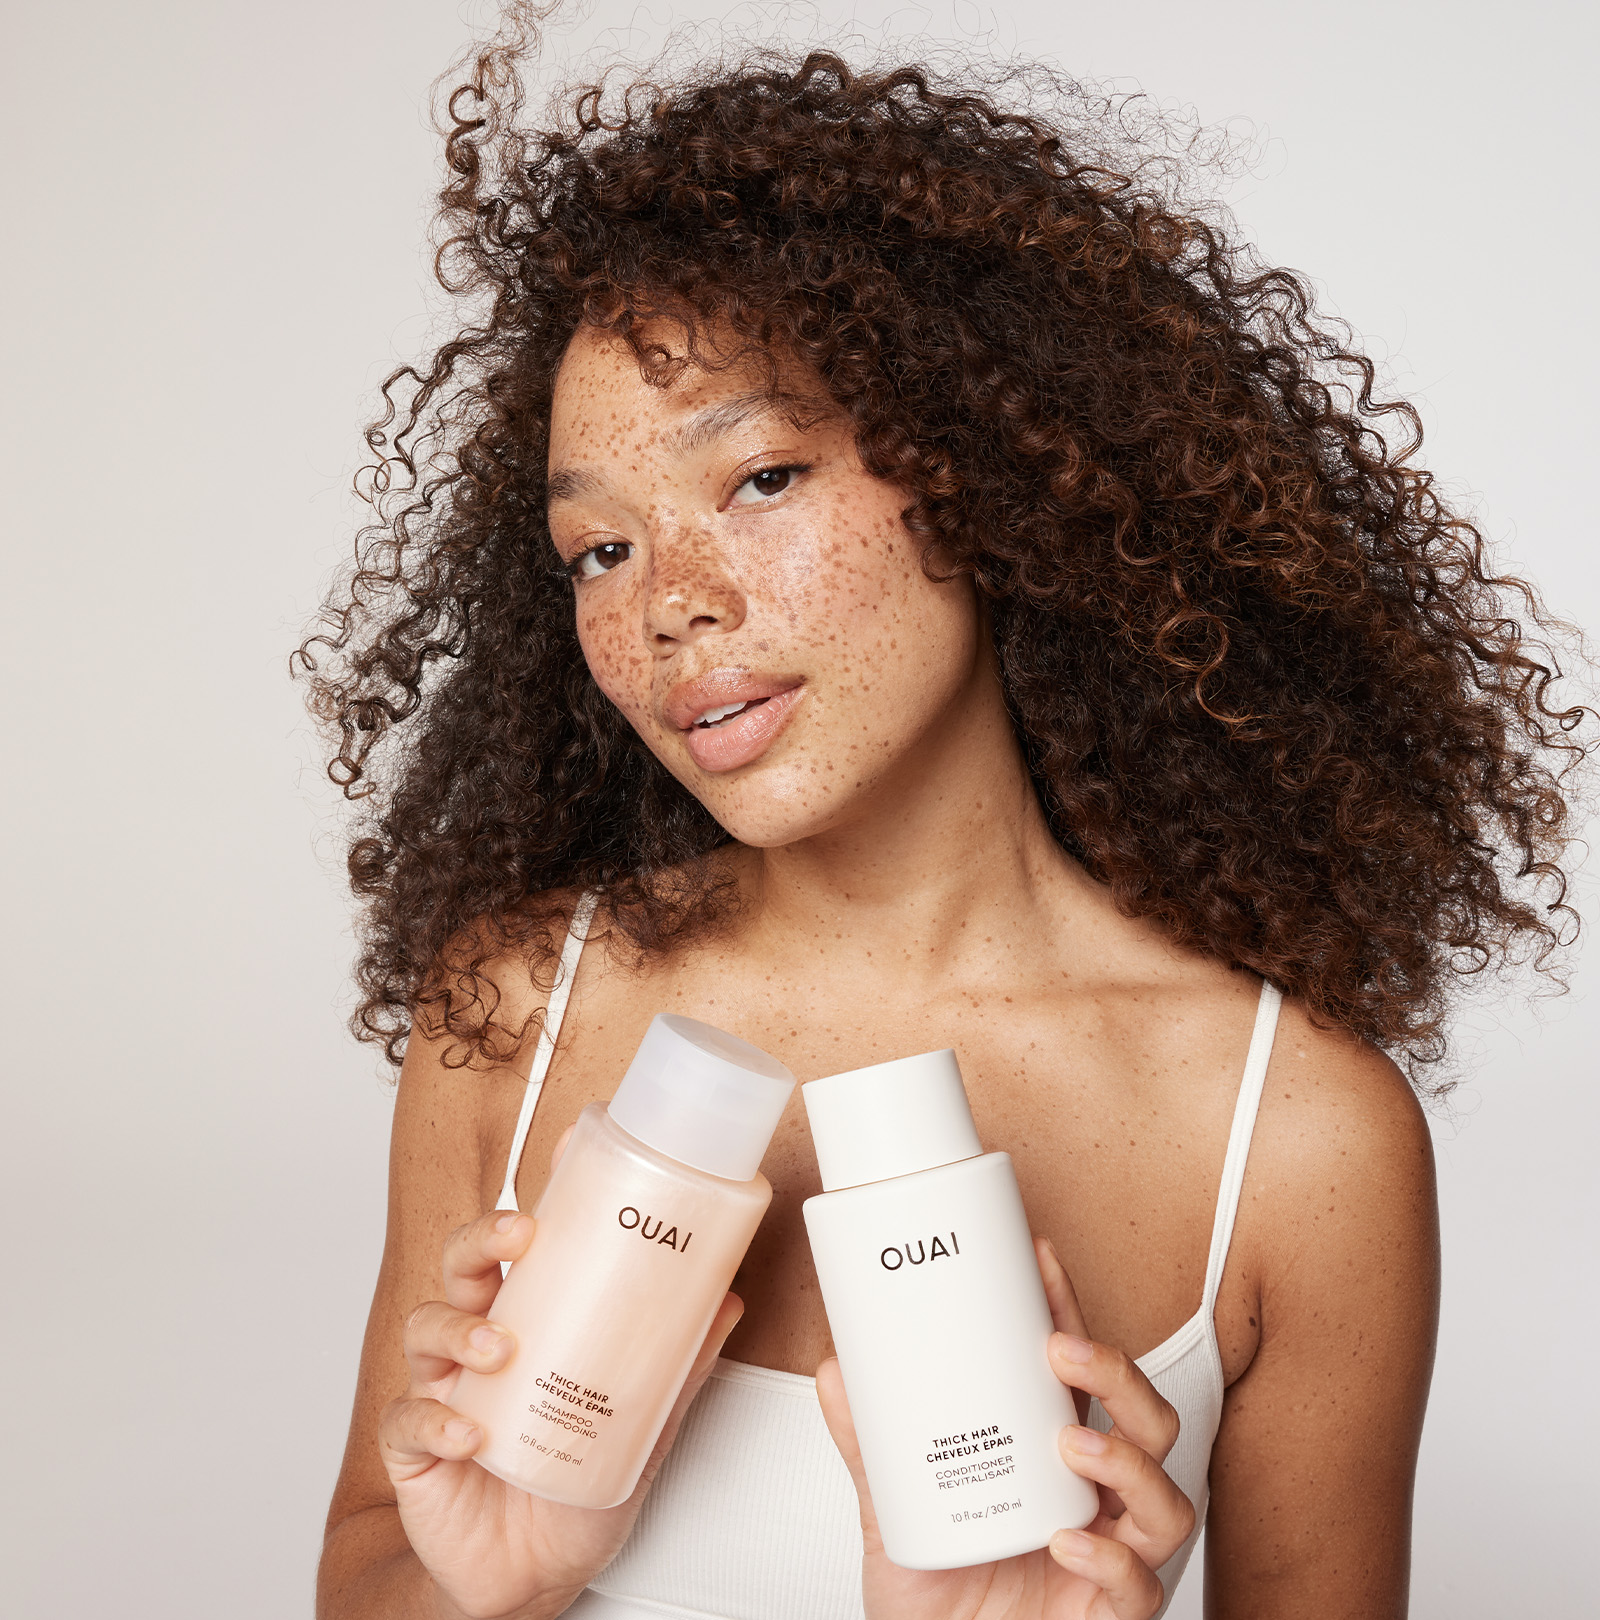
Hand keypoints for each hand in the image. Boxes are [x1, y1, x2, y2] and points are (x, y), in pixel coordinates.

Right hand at [377, 1163, 741, 1618]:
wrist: (537, 1578)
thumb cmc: (578, 1490)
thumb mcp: (643, 1422)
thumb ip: (680, 1365)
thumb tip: (727, 1302)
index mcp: (532, 1322)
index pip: (522, 1247)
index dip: (535, 1198)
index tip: (560, 1159)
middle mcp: (482, 1343)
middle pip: (463, 1265)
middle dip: (483, 1239)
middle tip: (521, 1238)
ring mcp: (447, 1389)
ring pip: (426, 1327)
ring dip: (460, 1327)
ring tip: (500, 1347)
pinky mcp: (418, 1448)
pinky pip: (408, 1418)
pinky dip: (435, 1418)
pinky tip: (469, 1430)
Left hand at [815, 1237, 1194, 1619]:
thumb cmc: (934, 1602)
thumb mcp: (893, 1512)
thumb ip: (869, 1447)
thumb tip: (835, 1371)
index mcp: (1051, 1460)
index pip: (1079, 1375)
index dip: (1068, 1313)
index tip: (1038, 1260)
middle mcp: (1093, 1501)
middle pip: (1149, 1421)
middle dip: (1117, 1374)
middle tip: (1060, 1350)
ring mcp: (1111, 1557)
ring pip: (1167, 1498)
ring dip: (1125, 1460)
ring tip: (1070, 1443)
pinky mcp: (1110, 1618)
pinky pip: (1140, 1586)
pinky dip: (1110, 1560)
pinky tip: (1066, 1544)